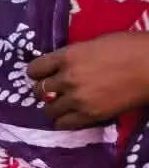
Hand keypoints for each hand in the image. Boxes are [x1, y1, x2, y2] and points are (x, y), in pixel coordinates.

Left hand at [27, 32, 148, 128]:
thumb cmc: (133, 47)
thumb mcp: (99, 42)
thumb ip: (77, 54)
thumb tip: (64, 64)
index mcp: (70, 55)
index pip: (35, 69)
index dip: (36, 72)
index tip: (41, 74)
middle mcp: (68, 78)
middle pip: (38, 91)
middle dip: (44, 90)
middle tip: (54, 90)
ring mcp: (77, 99)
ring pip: (49, 110)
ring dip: (54, 107)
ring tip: (63, 104)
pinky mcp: (89, 115)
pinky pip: (63, 124)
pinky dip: (64, 120)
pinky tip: (72, 115)